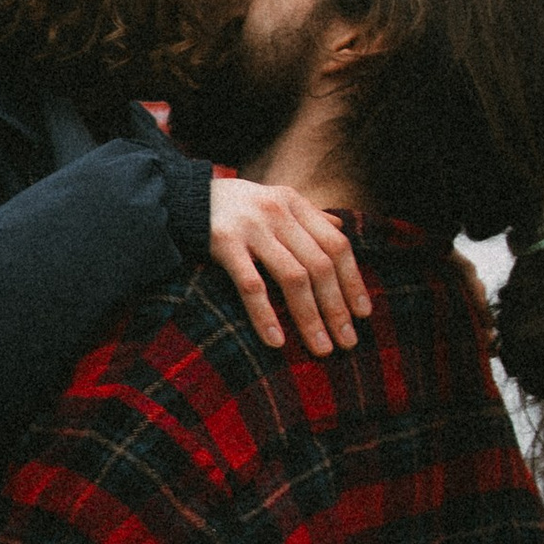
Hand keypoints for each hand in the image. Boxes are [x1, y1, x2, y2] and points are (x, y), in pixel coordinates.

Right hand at [206, 175, 368, 354]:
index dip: (352, 281)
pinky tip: (276, 340)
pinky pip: (251, 285)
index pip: (337, 245)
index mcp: (295, 204)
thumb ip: (308, 217)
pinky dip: (265, 314)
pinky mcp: (224, 244)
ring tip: (320, 347)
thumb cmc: (234, 206)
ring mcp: (251, 228)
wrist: (180, 196)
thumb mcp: (275, 202)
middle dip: (336, 307)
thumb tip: (342, 232)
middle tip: (347, 342)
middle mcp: (278, 212)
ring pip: (293, 277)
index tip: (363, 314)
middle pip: (320, 265)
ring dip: (310, 317)